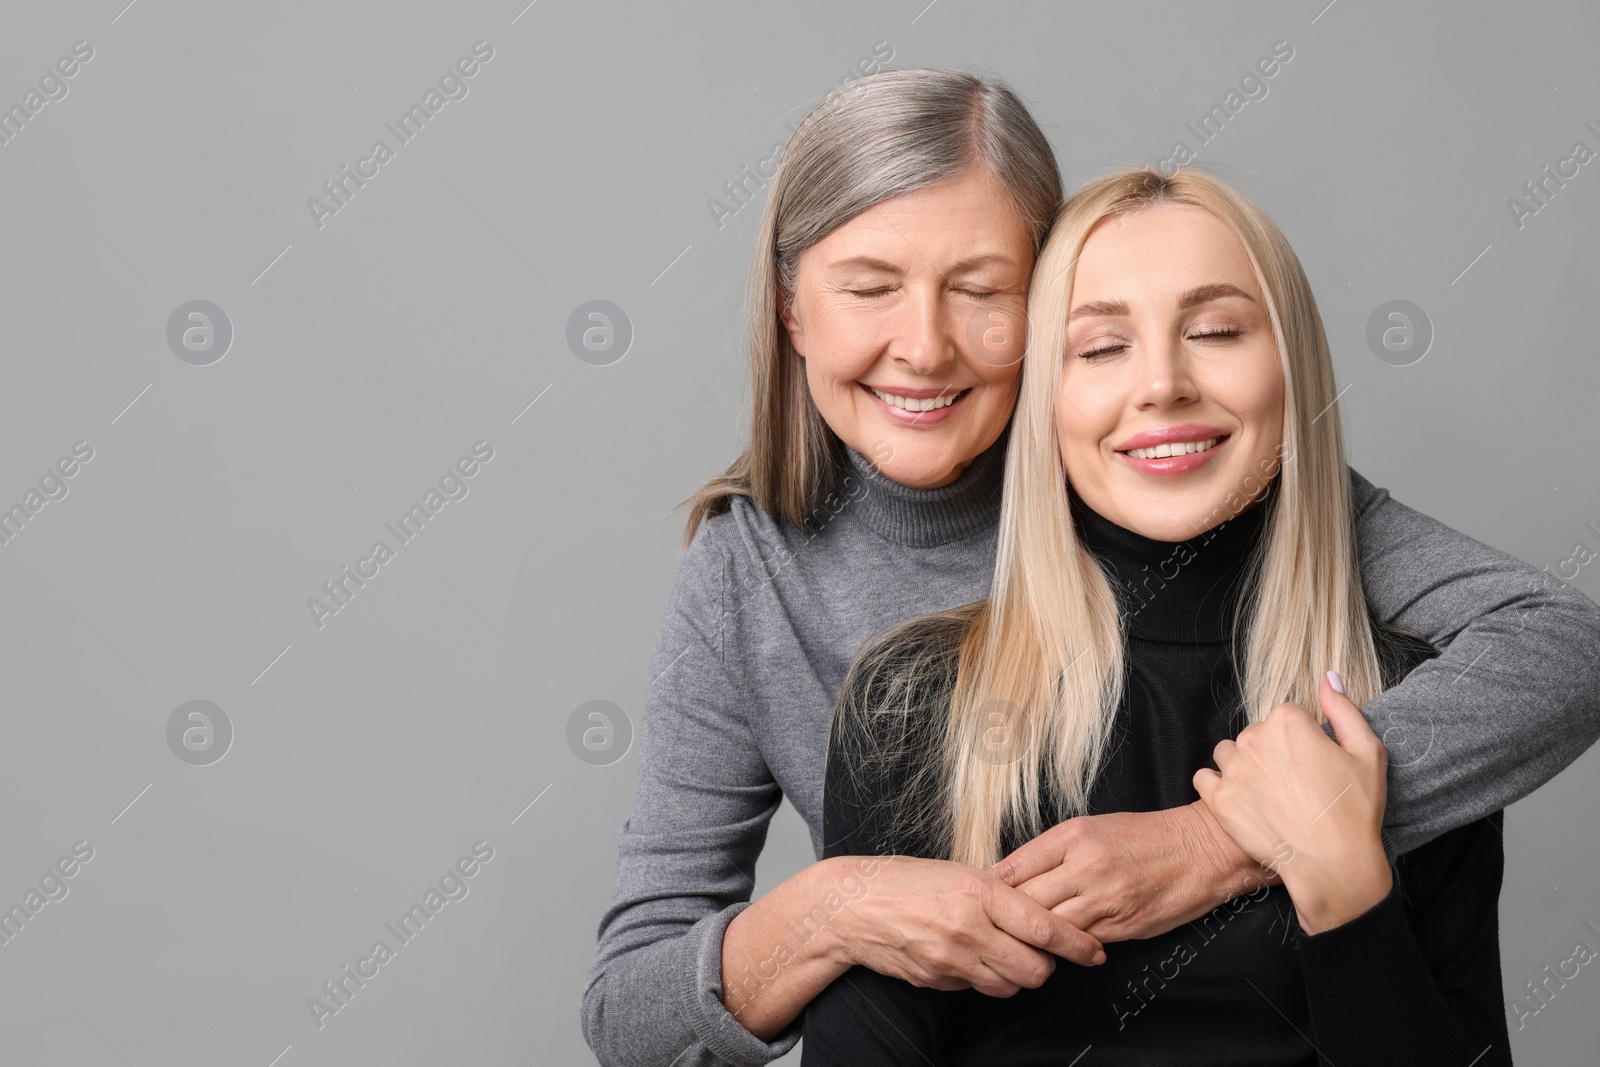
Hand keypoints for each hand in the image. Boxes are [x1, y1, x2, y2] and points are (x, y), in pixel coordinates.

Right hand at [826, 855, 1104, 996]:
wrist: (852, 906)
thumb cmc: (905, 881)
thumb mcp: (957, 873)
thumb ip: (997, 895)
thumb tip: (1035, 916)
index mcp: (979, 891)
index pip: (1043, 926)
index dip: (1077, 944)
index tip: (1095, 951)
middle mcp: (968, 928)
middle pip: (1034, 970)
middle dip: (1045, 967)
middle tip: (1040, 954)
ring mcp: (951, 958)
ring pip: (1009, 986)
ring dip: (1015, 976)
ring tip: (1002, 954)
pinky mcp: (937, 979)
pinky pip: (975, 988)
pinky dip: (981, 978)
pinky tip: (966, 956)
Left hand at [991, 802, 1277, 942]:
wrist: (1203, 849)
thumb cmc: (1144, 835)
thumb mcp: (1093, 827)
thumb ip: (1052, 850)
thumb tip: (1011, 875)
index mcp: (1073, 836)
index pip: (1015, 867)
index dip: (992, 888)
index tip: (977, 898)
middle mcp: (1085, 867)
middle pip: (1027, 902)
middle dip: (1005, 917)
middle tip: (988, 927)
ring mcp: (1105, 899)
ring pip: (1050, 927)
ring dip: (1031, 938)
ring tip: (1014, 943)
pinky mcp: (1123, 926)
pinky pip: (1081, 942)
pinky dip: (1064, 946)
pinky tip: (1052, 948)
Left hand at [1192, 672, 1392, 933]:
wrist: (1333, 867)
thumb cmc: (1354, 812)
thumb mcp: (1367, 752)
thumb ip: (1343, 709)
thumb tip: (1328, 679)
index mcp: (1288, 721)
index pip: (1290, 715)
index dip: (1306, 738)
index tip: (1317, 762)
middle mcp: (1253, 738)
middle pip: (1259, 733)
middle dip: (1275, 752)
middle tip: (1298, 784)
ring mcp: (1232, 769)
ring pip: (1230, 752)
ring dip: (1245, 766)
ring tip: (1270, 793)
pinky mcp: (1217, 798)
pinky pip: (1206, 778)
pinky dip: (1220, 787)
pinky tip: (1244, 801)